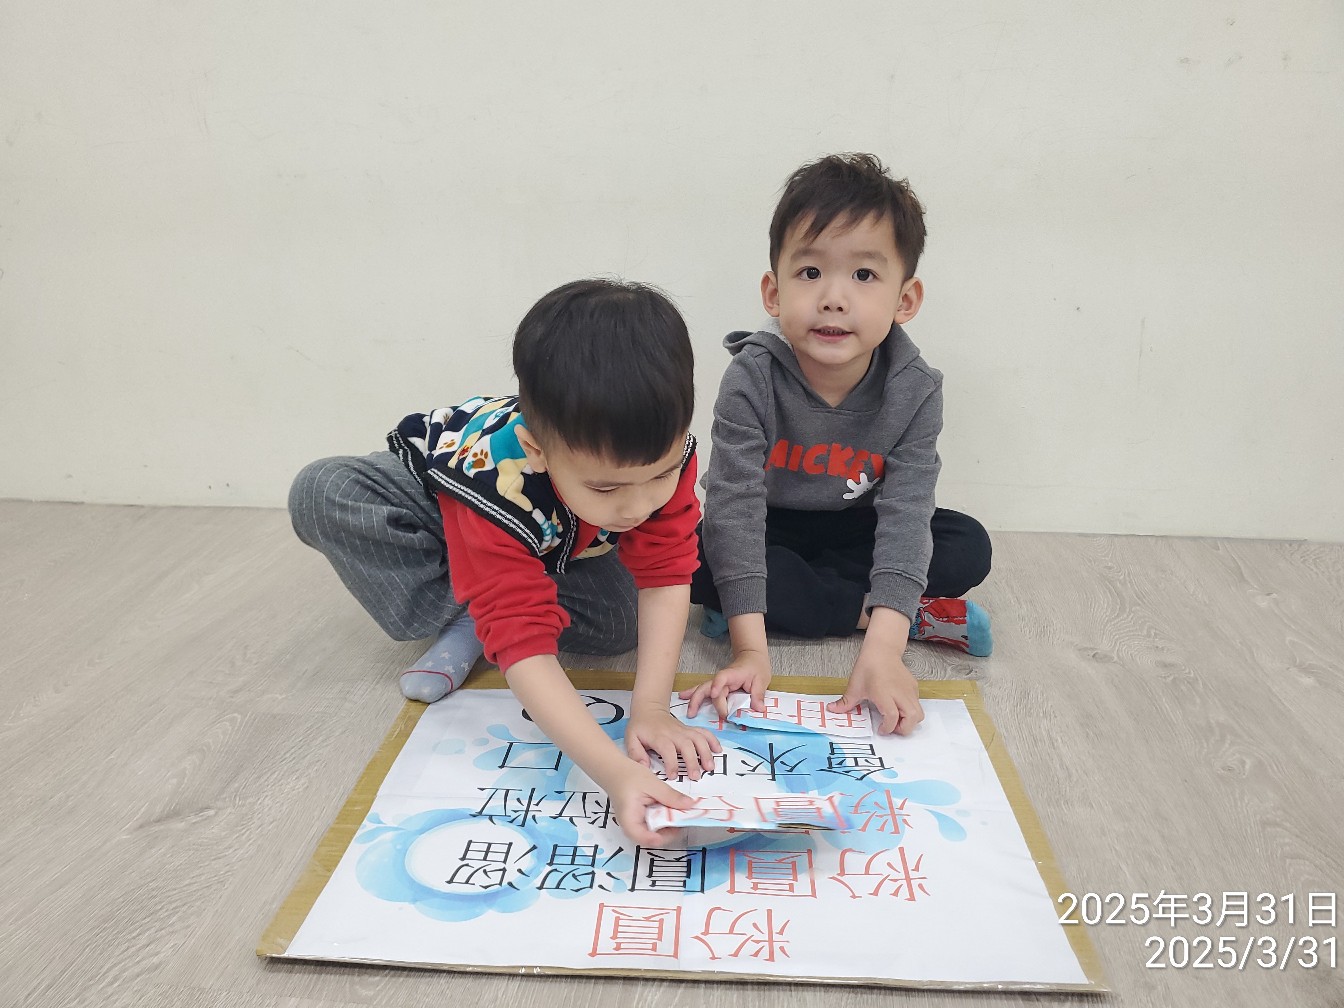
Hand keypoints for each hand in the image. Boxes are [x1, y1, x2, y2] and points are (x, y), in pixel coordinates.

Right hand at [601, 759, 697, 846]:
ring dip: (669, 824)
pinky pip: (655, 823)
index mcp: (630, 820)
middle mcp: (632, 826)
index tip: (679, 827)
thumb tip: (690, 805)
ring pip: (657, 832)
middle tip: (684, 817)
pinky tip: (671, 808)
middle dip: (671, 830)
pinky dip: (665, 817)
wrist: (613, 768)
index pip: (647, 840)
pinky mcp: (641, 818)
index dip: (665, 837)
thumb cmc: (626, 775)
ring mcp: (637, 823)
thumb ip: (670, 796)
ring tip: (680, 812)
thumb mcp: (651, 783)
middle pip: (654, 838)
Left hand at [625, 704, 722, 779]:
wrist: (649, 709)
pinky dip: (712, 740)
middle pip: (687, 745)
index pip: (667, 750)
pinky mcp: (690, 730)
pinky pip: (704, 732)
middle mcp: (674, 733)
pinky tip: (718, 750)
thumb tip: (644, 767)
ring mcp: (684, 730)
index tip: (673, 776)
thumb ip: (636, 753)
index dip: (671, 763)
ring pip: (698, 739)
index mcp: (659, 737)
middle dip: (693, 761)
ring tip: (710, 767)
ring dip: (706, 752)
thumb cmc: (640, 727)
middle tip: (696, 776)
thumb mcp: (631, 738)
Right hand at [678, 648, 770, 720]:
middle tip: (693, 712)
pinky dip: (693, 695)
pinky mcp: (717, 687)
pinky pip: (704, 691)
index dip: (716, 685)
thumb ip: (758, 694)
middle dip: (698, 699)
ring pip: (702, 690)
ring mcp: (717, 683)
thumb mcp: (761, 680)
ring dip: (693, 699)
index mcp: (732, 675)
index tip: (713, 695)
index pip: (722, 678)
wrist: (751, 657)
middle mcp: (722, 679)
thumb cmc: (756, 667)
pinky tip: (683, 698)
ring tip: (688, 711)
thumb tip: (759, 709)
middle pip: (707, 687)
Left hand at [829, 609, 923, 734]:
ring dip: (909, 721)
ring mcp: (909, 691)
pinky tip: (897, 706)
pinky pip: (917, 704)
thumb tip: (831, 710)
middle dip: (903, 729)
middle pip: (912, 718)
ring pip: (919, 713)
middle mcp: (900, 694)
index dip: (887, 728)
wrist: (882, 650)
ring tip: (896, 719)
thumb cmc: (868, 667)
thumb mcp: (855, 686)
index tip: (880, 730)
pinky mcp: (914, 687)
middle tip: (891, 727)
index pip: (892, 717)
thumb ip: (845, 702)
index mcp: (885, 694)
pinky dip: (910, 710)